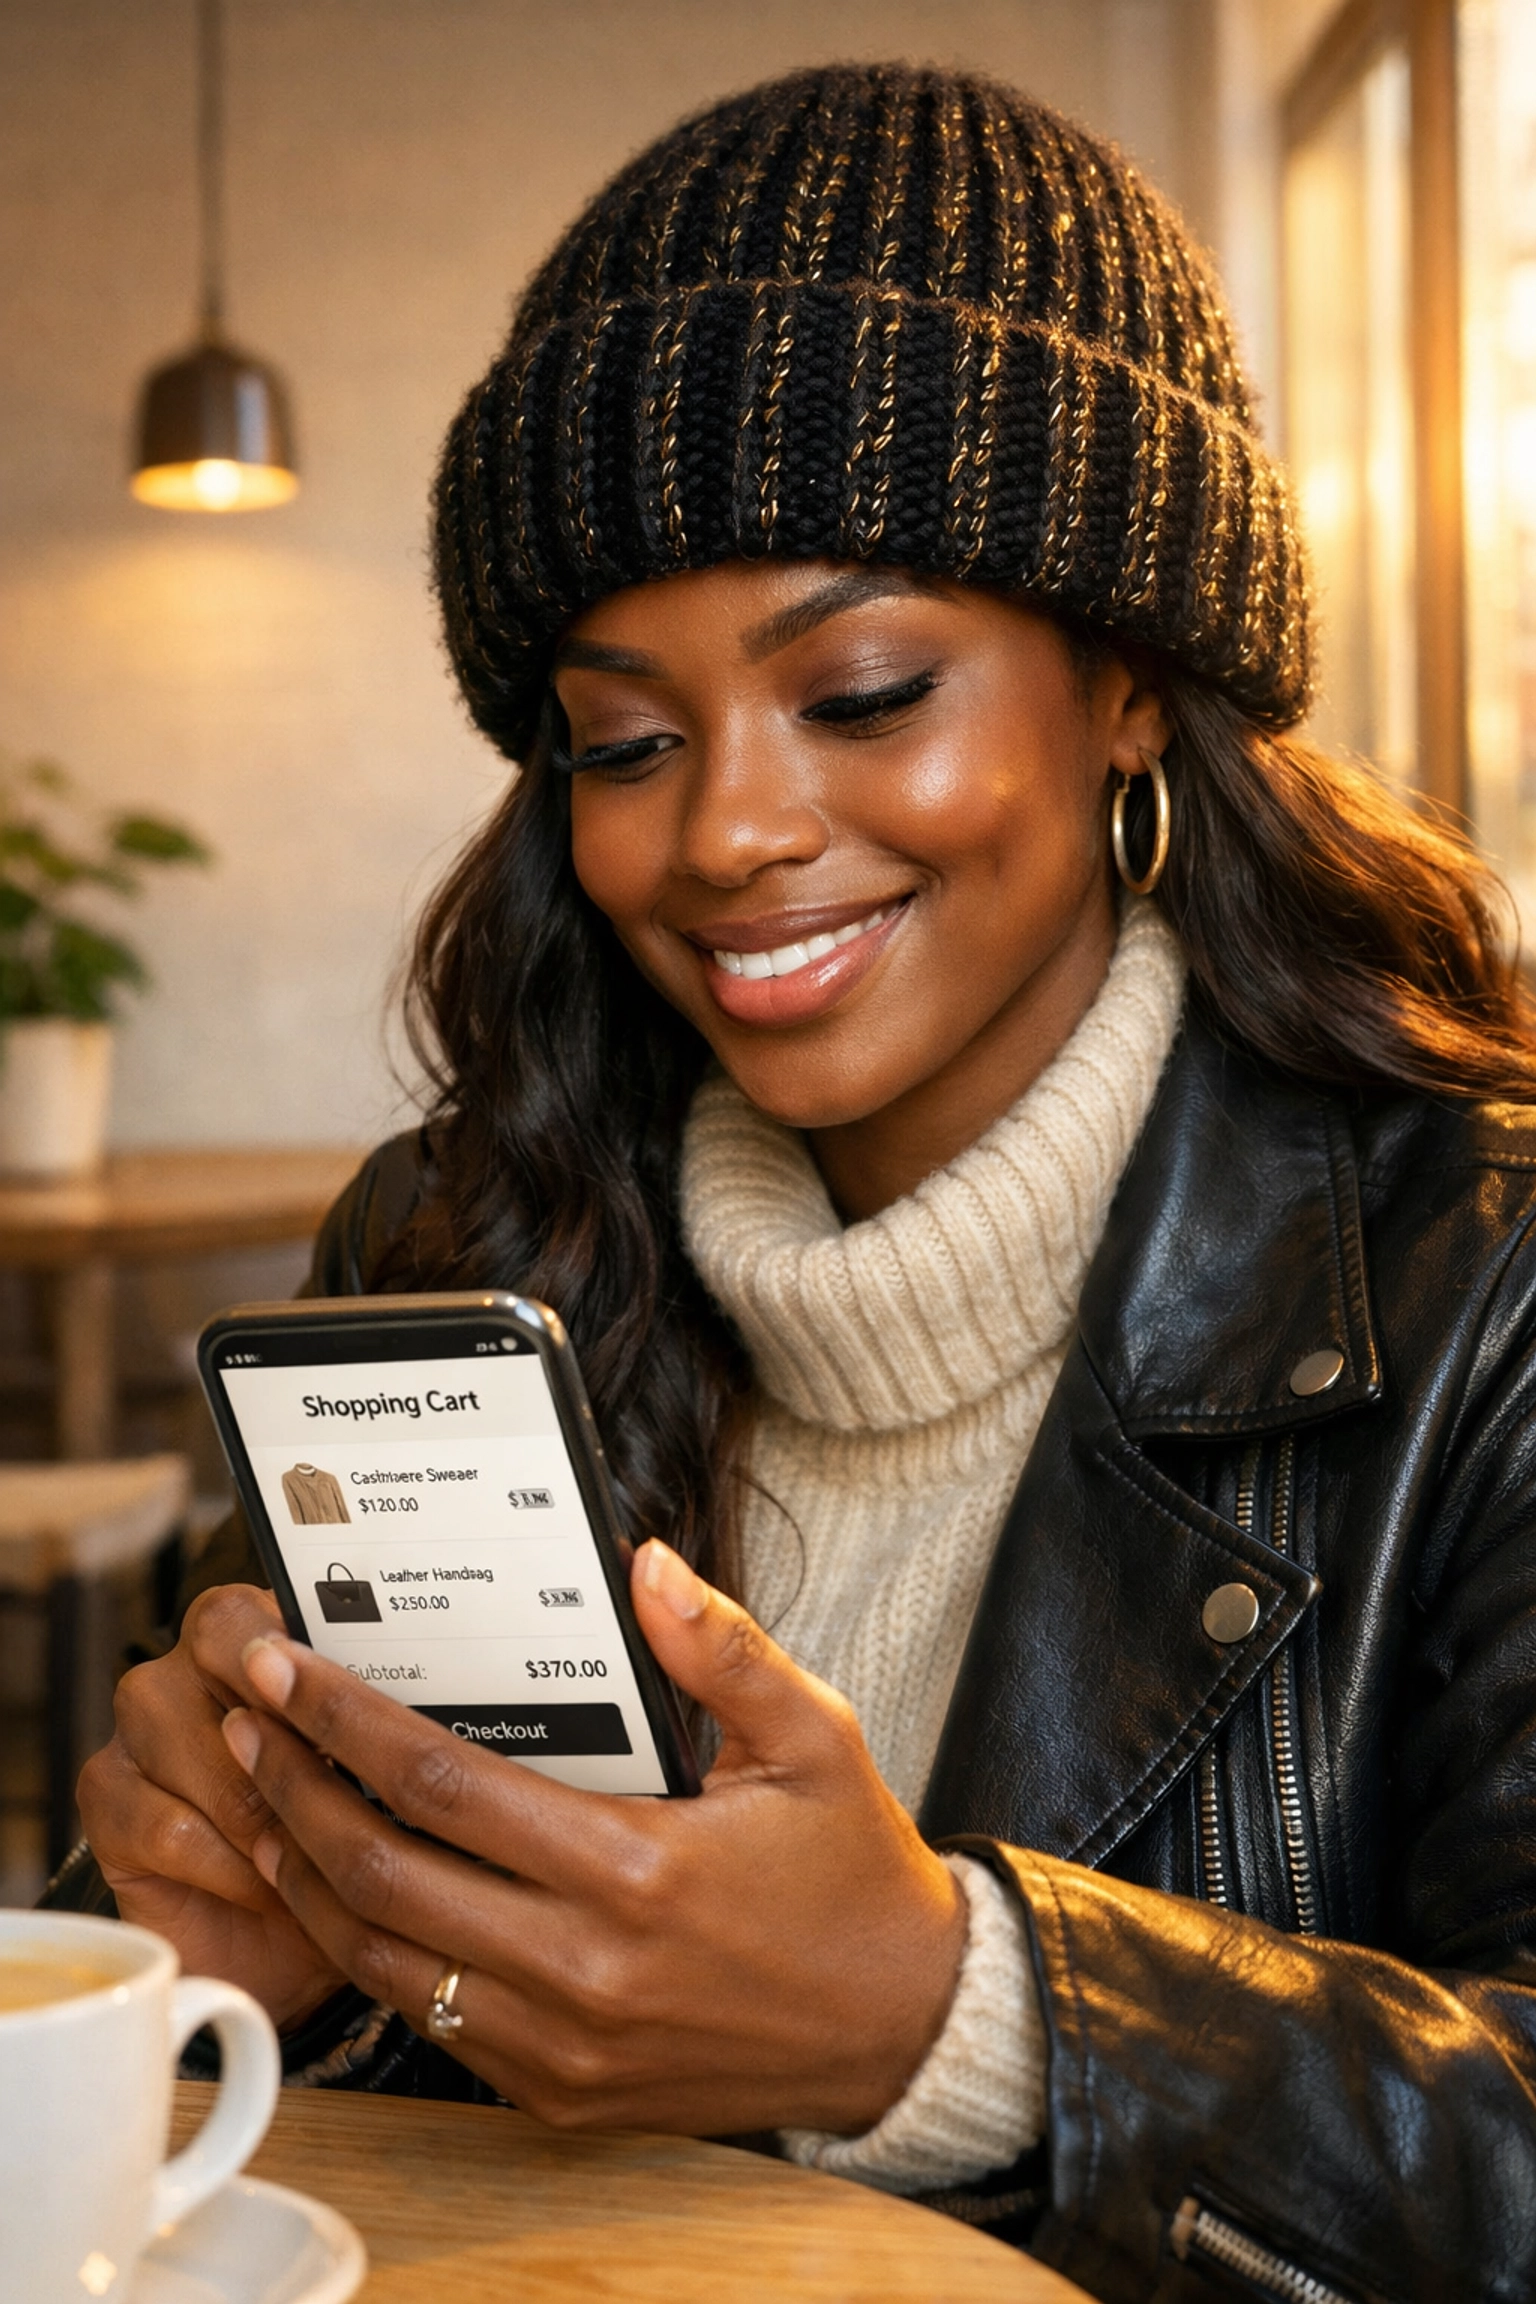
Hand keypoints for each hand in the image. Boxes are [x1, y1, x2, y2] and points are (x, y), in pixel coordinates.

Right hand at [76, 1584, 348, 2028]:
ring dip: (270, 1812)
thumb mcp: (385, 1779)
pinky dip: (231, 1866)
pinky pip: (167, 1825)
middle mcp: (191, 1661)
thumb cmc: (350, 1841)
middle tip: (348, 1795)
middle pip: (224, 1652)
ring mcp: (140, 1725)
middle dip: (295, 1733)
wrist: (289, 1942)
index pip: (267, 1613)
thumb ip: (388, 1731)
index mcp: (262, 1632)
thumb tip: (422, 1720)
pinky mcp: (109, 1799)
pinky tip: (272, 1886)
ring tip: (321, 1857)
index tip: (351, 1714)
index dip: (307, 1661)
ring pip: (201, 1743)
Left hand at [220, 1541, 966, 2134]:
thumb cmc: (851, 1874)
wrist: (899, 2028)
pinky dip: (362, 1950)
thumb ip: (724, 1649)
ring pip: (380, 1958)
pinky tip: (338, 1885)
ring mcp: (562, 2047)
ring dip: (302, 1868)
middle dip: (289, 1781)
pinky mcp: (558, 2094)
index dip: (343, 1720)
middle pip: (379, 1872)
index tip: (285, 1667)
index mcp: (638, 1869)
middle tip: (244, 1712)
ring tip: (261, 1788)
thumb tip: (644, 1565)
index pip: (441, 1785)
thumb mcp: (815, 1738)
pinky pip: (426, 2021)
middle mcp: (584, 1969)